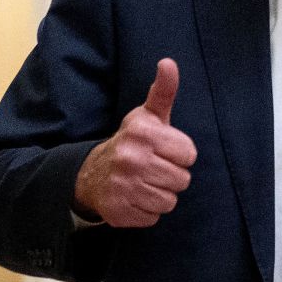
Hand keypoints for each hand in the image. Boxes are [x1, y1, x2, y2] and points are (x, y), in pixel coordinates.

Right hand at [73, 58, 197, 227]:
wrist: (92, 173)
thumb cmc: (132, 142)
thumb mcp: (148, 115)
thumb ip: (163, 91)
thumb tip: (168, 62)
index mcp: (142, 133)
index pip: (189, 154)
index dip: (180, 154)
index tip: (165, 150)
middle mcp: (131, 159)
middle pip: (182, 180)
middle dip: (172, 176)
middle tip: (155, 168)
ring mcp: (123, 187)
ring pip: (169, 201)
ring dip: (161, 195)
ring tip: (146, 182)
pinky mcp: (117, 212)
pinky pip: (152, 218)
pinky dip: (147, 210)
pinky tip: (135, 197)